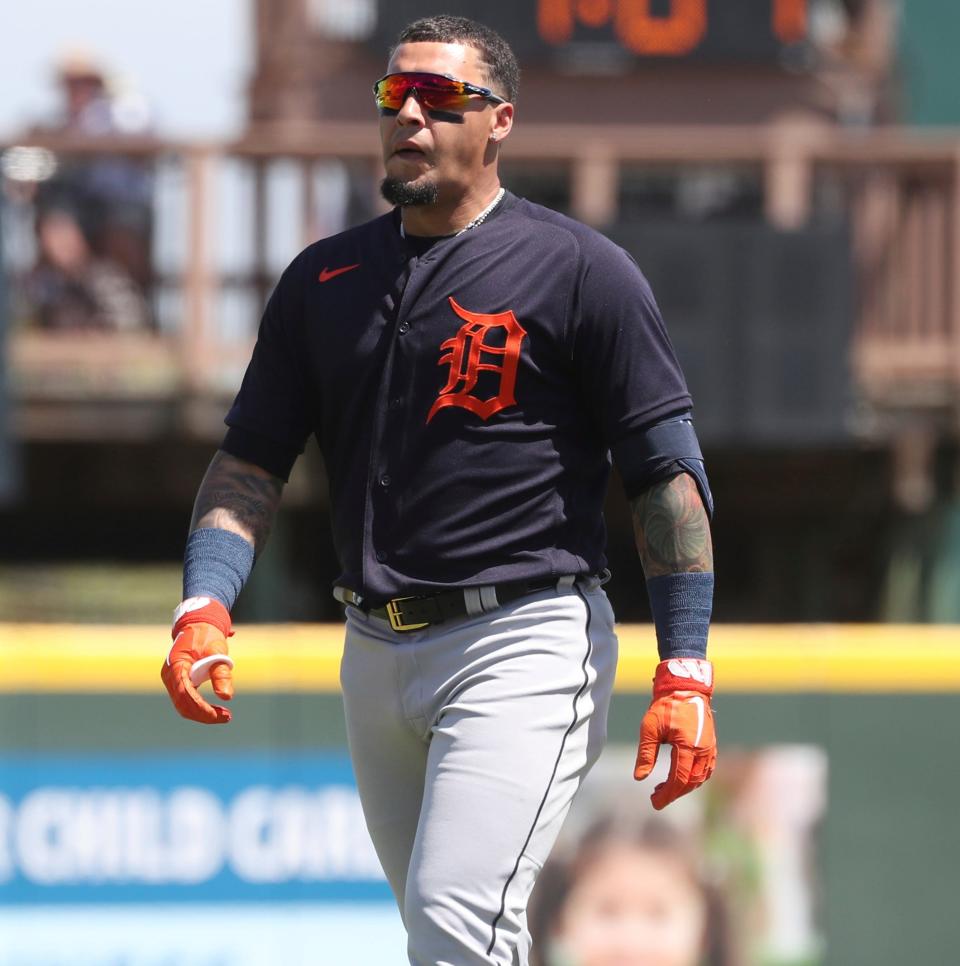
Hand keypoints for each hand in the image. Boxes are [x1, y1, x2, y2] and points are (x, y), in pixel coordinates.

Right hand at [161, 597, 234, 723]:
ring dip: (202, 713)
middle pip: (183, 705)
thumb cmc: (207, 635)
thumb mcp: (217, 651)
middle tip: (227, 717)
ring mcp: (172, 680)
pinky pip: (185, 700)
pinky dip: (199, 707)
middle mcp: (170, 676)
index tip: (220, 715)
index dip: (202, 709)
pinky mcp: (177, 681)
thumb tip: (226, 697)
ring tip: (224, 715)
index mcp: (176, 667)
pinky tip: (215, 710)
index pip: (185, 695)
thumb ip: (221, 673)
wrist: (197, 623)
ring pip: (183, 705)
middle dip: (204, 715)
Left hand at [634, 658, 715, 809]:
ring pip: (700, 777)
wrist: (685, 687)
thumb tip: (640, 778)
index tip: (654, 802)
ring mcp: (710, 748)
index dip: (667, 794)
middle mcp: (703, 750)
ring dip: (684, 786)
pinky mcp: (711, 744)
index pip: (679, 780)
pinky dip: (694, 778)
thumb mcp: (649, 728)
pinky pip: (706, 769)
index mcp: (689, 746)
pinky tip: (681, 777)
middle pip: (691, 782)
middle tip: (656, 796)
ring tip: (665, 787)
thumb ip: (646, 754)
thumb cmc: (665, 705)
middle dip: (674, 792)